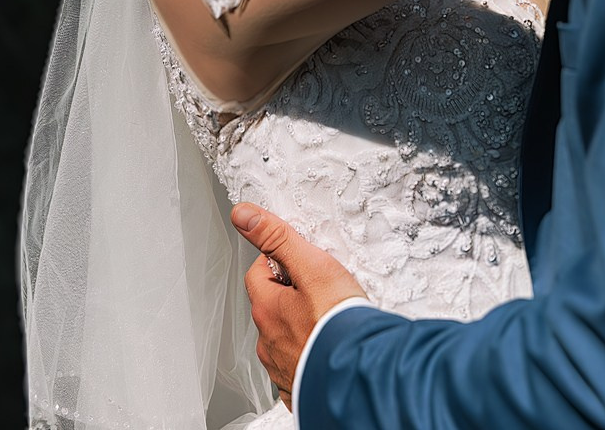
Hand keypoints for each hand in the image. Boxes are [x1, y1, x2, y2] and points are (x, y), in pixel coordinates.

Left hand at [232, 202, 366, 407]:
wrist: (361, 376)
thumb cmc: (340, 325)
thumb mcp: (312, 267)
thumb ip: (277, 239)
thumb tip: (243, 215)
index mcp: (267, 309)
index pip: (258, 273)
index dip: (278, 262)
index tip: (298, 261)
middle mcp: (268, 341)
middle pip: (271, 307)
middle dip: (289, 297)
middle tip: (320, 291)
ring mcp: (281, 368)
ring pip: (283, 339)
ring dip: (299, 329)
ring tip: (327, 323)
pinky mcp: (298, 389)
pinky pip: (297, 369)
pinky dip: (308, 359)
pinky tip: (327, 352)